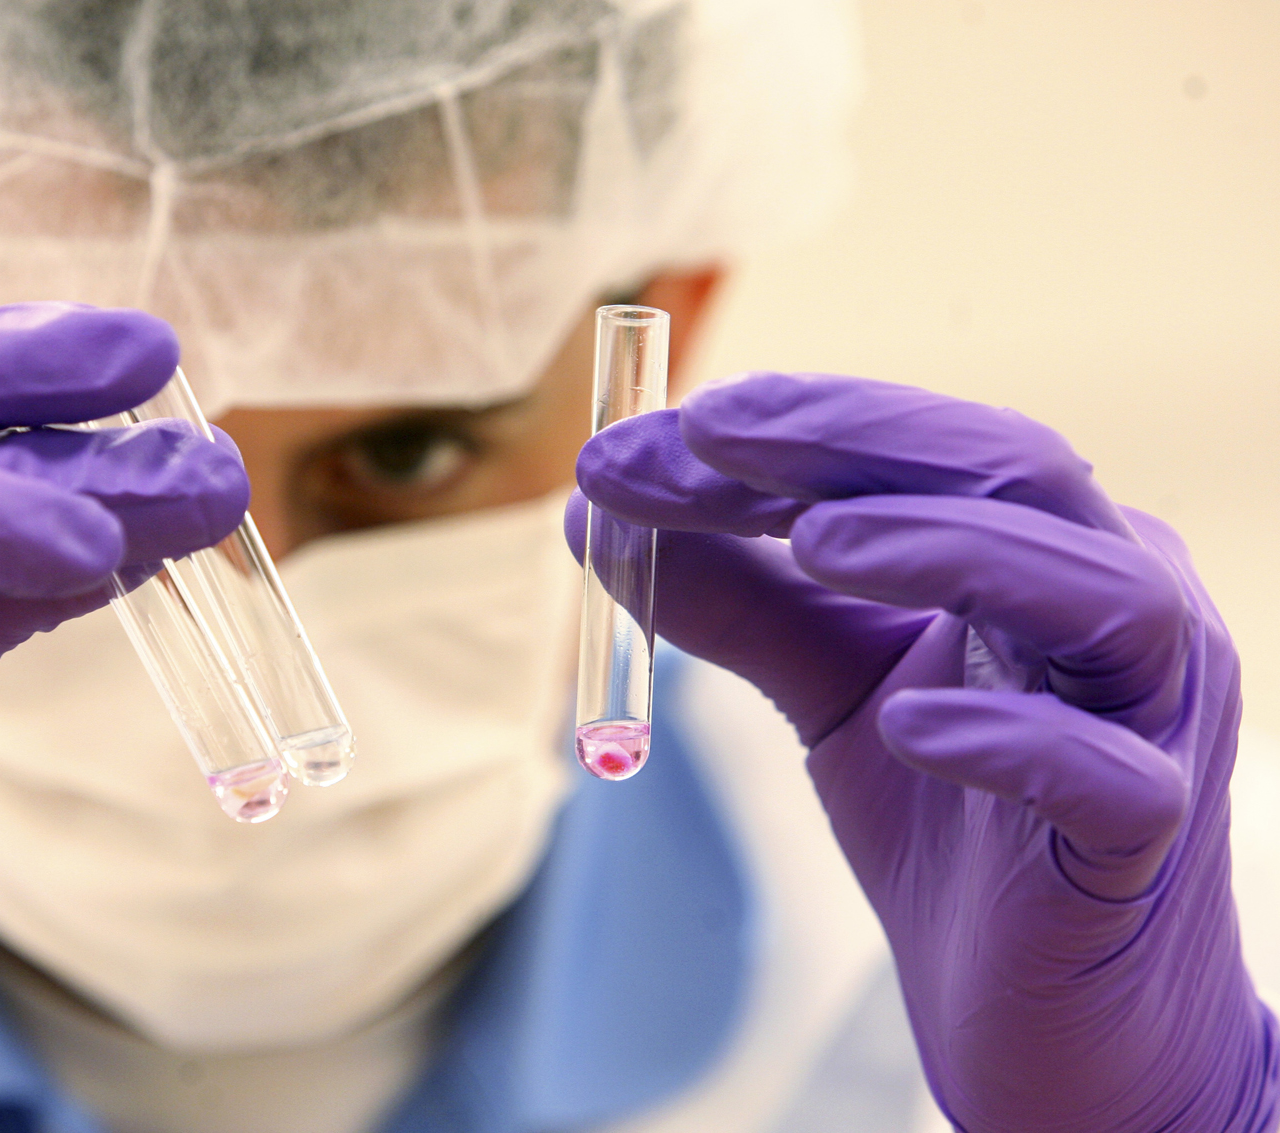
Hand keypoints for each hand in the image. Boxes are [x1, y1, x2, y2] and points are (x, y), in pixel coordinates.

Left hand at [570, 373, 1277, 1130]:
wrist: (1046, 1017)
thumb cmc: (950, 828)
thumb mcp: (828, 686)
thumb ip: (736, 599)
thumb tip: (596, 515)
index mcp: (1037, 551)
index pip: (921, 450)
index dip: (788, 427)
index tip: (639, 440)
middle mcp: (1118, 604)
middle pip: (1017, 470)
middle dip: (852, 440)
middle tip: (706, 431)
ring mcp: (1153, 720)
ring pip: (1097, 591)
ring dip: (947, 549)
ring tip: (816, 541)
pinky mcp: (1149, 844)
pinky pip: (1109, 776)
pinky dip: (1011, 740)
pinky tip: (907, 728)